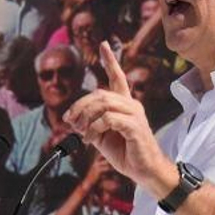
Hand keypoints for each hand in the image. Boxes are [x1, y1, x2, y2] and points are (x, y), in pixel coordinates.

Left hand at [64, 42, 165, 186]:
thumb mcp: (102, 137)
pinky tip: (90, 140)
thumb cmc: (125, 153)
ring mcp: (135, 114)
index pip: (117, 77)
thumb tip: (72, 119)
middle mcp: (131, 104)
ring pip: (103, 103)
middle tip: (70, 121)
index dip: (110, 60)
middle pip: (100, 93)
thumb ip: (89, 125)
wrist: (144, 171)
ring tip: (80, 133)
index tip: (104, 44)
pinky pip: (108, 119)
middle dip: (80, 105)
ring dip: (85, 118)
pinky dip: (94, 129)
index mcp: (124, 104)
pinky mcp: (135, 126)